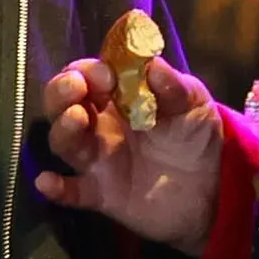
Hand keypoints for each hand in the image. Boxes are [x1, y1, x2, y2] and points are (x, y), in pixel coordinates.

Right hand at [35, 57, 221, 253]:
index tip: (108, 74)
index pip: (88, 74)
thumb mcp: (193, 104)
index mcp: (117, 95)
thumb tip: (153, 65)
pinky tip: (47, 182)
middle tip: (77, 87)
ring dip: (63, 128)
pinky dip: (56, 189)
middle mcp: (99, 124)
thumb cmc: (195, 135)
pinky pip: (72, 193)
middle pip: (62, 103)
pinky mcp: (101, 194)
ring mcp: (97, 159)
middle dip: (62, 91)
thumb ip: (174, 87)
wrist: (211, 189)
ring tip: (77, 118)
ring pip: (64, 142)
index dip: (90, 70)